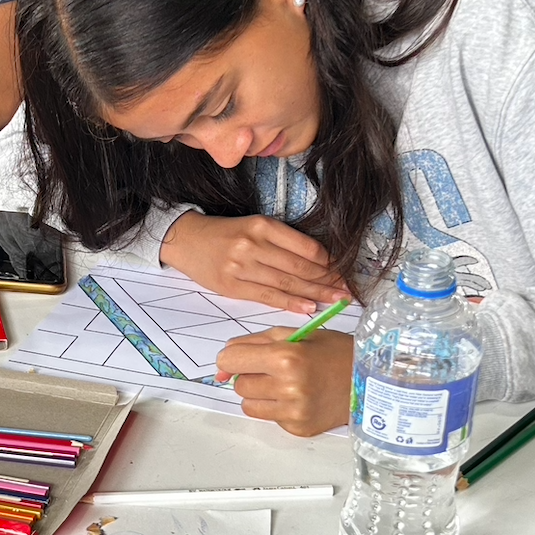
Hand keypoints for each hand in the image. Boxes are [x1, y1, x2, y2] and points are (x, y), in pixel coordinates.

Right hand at [161, 212, 349, 315]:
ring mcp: (242, 266)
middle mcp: (254, 245)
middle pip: (300, 266)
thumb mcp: (254, 226)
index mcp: (263, 226)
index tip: (344, 272)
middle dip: (328, 280)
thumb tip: (318, 261)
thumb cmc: (225, 234)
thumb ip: (282, 242)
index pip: (306, 246)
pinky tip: (309, 308)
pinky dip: (291, 304)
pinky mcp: (233, 286)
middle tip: (348, 291)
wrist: (187, 241)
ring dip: (315, 294)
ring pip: (287, 283)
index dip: (329, 262)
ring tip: (336, 301)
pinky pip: (268, 297)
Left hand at [215, 327, 352, 436]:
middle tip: (275, 369)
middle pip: (238, 384)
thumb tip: (222, 363)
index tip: (240, 359)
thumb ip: (254, 343)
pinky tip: (299, 398)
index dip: (232, 358)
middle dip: (251, 375)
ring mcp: (293, 411)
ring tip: (286, 384)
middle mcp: (288, 387)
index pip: (230, 360)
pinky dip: (277, 408)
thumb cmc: (335, 353)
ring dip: (260, 394)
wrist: (369, 381)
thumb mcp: (296, 334)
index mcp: (286, 357)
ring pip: (249, 404)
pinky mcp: (298, 428)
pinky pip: (269, 418)